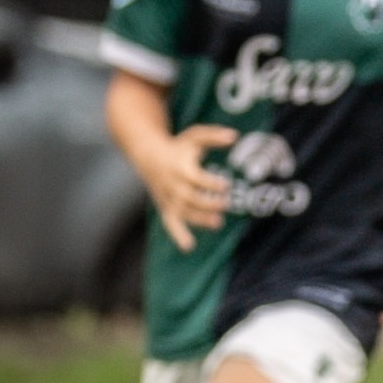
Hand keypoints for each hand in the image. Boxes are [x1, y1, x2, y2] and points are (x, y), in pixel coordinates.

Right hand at [139, 124, 234, 251]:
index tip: (226, 185)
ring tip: (218, 223)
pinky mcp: (166, 207)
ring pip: (183, 212)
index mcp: (180, 167)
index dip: (210, 182)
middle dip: (207, 203)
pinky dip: (178, 235)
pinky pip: (170, 223)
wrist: (147, 155)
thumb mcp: (194, 136)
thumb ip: (213, 136)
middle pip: (190, 198)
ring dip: (199, 219)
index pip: (195, 177)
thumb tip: (234, 136)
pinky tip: (189, 247)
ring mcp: (169, 198)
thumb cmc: (177, 146)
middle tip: (226, 205)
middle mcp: (173, 184)